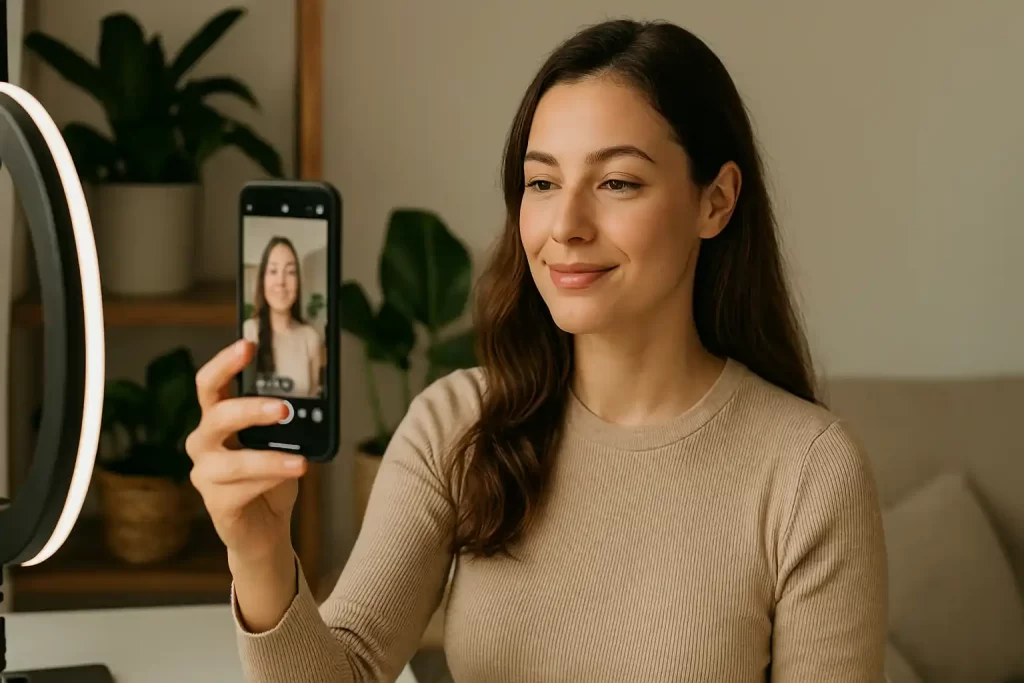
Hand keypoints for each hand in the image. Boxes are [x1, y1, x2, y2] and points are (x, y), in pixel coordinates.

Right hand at [185, 339, 307, 565]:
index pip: (210, 384)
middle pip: (217, 416)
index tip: (248, 345)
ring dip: (270, 460)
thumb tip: (310, 403)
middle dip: (250, 409)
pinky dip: (270, 483)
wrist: (266, 527)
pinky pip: (242, 490)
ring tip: (300, 463)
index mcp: (217, 420)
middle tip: (283, 409)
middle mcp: (204, 443)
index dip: (225, 363)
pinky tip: (290, 478)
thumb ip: (283, 424)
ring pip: (233, 462)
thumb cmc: (272, 477)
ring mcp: (205, 475)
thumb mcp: (281, 443)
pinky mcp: (216, 504)